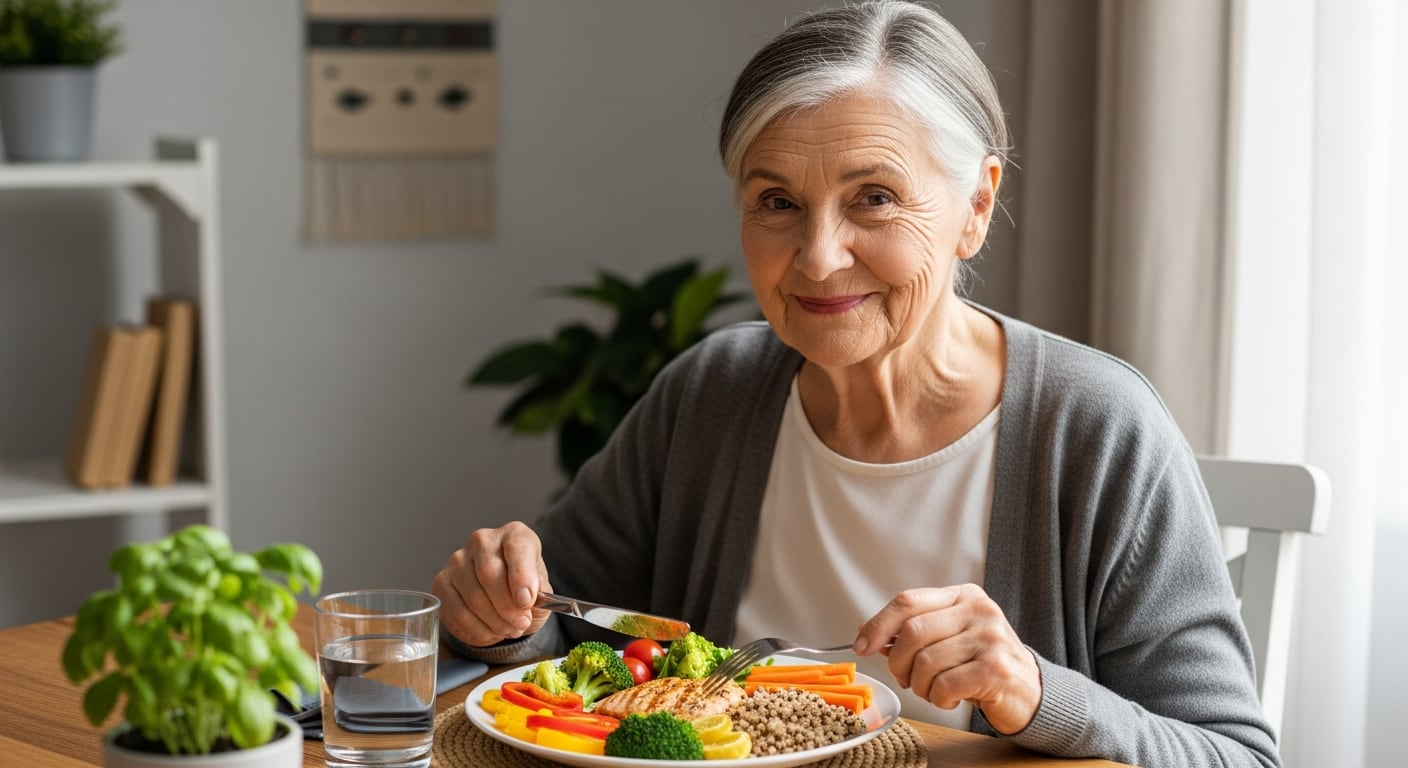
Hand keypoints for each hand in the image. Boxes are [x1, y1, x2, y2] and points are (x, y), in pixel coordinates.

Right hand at [432, 521, 552, 646]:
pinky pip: (456, 612)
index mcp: (513, 534)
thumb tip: (525, 596)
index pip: (516, 548)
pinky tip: (491, 632)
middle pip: (489, 573)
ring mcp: (458, 560)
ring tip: (509, 629)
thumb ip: (538, 592)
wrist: (504, 597)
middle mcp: (482, 541)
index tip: (526, 602)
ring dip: (494, 622)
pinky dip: (477, 630)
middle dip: (507, 607)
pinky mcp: (441, 582)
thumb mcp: (542, 589)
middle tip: (521, 623)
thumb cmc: (524, 589)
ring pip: (473, 597)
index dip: (521, 577)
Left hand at [854, 584, 1040, 734]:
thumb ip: (912, 632)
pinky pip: (944, 685)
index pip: (908, 601)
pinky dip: (938, 699)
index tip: (861, 646)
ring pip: (926, 662)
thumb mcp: (949, 637)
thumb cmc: (981, 663)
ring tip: (933, 690)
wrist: (1028, 691)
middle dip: (899, 663)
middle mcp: (979, 610)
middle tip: (906, 679)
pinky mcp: (996, 669)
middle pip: (912, 631)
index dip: (878, 624)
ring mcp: (990, 638)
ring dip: (920, 686)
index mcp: (963, 595)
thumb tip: (864, 631)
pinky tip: (951, 698)